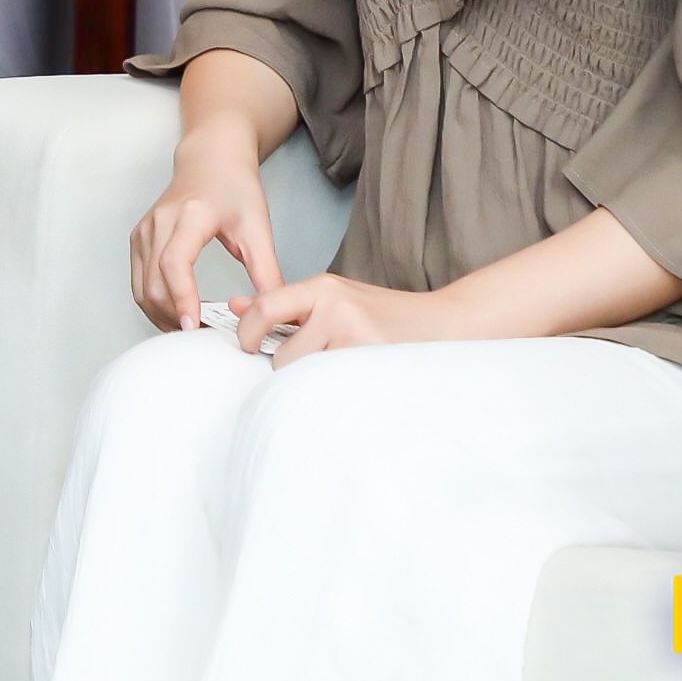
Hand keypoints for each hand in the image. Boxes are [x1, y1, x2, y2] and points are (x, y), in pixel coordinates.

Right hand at [129, 119, 283, 331]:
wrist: (211, 159)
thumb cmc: (234, 188)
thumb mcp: (258, 227)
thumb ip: (267, 272)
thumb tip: (271, 312)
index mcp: (190, 215)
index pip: (174, 262)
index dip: (181, 298)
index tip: (193, 327)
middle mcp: (160, 222)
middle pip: (154, 283)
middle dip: (175, 318)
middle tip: (204, 339)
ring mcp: (144, 231)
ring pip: (141, 289)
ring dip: (162, 316)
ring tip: (192, 332)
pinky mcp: (138, 240)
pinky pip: (138, 283)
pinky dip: (154, 305)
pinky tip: (176, 315)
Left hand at [238, 272, 472, 366]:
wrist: (446, 324)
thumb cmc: (386, 317)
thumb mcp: (334, 300)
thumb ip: (287, 306)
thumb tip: (236, 306)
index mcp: (324, 288)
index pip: (265, 306)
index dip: (248, 332)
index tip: (249, 346)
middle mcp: (336, 306)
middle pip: (282, 355)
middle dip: (290, 369)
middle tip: (314, 368)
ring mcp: (354, 336)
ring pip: (306, 377)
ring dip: (315, 383)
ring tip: (343, 372)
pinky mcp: (370, 361)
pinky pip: (331, 389)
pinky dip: (335, 393)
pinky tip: (354, 383)